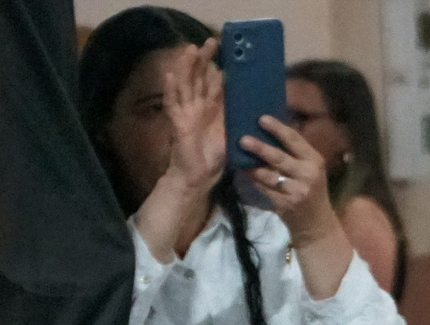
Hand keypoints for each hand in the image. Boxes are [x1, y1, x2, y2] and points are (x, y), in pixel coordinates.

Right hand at [160, 40, 226, 196]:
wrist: (199, 178)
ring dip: (186, 66)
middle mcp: (197, 108)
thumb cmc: (215, 158)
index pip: (214, 84)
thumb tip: (259, 107)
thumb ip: (239, 119)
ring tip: (190, 49)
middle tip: (212, 41)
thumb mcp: (233, 134)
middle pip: (198, 78)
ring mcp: (185, 114)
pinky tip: (170, 75)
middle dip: (204, 60)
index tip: (227, 52)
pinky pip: (172, 104)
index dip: (219, 67)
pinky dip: (170, 89)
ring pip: (184, 85)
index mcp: (211, 110)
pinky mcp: (177, 124)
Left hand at [242, 115, 341, 244]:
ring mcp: (297, 190)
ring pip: (270, 175)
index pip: (295, 140)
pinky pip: (265, 189)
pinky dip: (253, 180)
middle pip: (280, 158)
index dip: (278, 128)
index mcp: (314, 160)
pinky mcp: (287, 204)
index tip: (261, 118)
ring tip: (240, 155)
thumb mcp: (309, 169)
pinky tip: (244, 172)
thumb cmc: (310, 190)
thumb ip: (294, 153)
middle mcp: (308, 174)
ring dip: (253, 166)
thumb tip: (269, 129)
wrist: (316, 223)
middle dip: (261, 148)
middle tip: (243, 139)